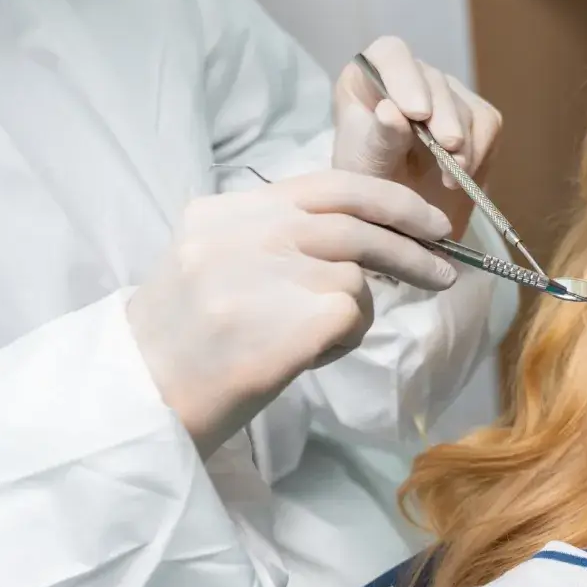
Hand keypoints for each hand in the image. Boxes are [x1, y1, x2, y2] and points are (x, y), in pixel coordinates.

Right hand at [127, 171, 455, 457]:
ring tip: (319, 338)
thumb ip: (276, 237)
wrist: (142, 402)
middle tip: (445, 271)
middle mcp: (243, 234)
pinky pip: (352, 316)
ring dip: (356, 310)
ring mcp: (264, 277)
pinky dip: (345, 339)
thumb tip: (367, 231)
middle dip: (412, 245)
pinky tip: (308, 355)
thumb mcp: (214, 264)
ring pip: (355, 275)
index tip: (428, 221)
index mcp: (224, 212)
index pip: (328, 184)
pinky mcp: (288, 323)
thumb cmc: (187, 341)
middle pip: (355, 223)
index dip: (390, 199)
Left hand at [333, 35, 502, 236]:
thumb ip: (378, 139)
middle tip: (448, 147)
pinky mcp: (474, 116)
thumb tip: (391, 112)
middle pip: (434, 80)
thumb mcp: (364, 166)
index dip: (406, 78)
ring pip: (463, 104)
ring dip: (462, 143)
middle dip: (444, 116)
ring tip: (450, 176)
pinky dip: (479, 152)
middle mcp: (408, 78)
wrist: (399, 213)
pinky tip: (461, 175)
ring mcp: (445, 95)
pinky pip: (487, 124)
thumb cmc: (370, 184)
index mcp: (368, 78)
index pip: (391, 55)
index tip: (416, 113)